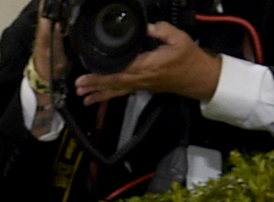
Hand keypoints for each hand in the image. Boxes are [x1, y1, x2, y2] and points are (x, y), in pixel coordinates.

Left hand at [76, 22, 221, 101]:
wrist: (196, 77)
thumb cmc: (189, 58)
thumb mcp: (178, 38)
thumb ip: (161, 30)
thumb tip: (146, 26)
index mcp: (148, 66)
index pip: (122, 70)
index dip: (104, 73)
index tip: (89, 74)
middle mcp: (141, 78)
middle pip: (114, 82)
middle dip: (95, 85)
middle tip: (79, 86)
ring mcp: (140, 85)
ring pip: (116, 90)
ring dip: (98, 94)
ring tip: (82, 96)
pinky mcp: (141, 87)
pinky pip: (121, 93)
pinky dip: (107, 97)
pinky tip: (96, 100)